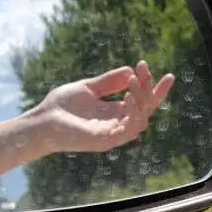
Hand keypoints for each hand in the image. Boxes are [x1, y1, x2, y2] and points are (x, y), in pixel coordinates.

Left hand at [32, 60, 174, 153]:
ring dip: (141, 100)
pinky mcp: (105, 141)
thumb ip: (108, 81)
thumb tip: (130, 71)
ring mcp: (113, 134)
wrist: (42, 121)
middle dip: (149, 89)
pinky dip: (132, 115)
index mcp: (116, 111)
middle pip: (146, 109)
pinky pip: (127, 131)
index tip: (169, 75)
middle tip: (141, 71)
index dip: (158, 90)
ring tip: (133, 83)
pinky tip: (127, 98)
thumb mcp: (88, 87)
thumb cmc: (62, 106)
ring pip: (141, 120)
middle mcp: (118, 123)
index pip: (144, 102)